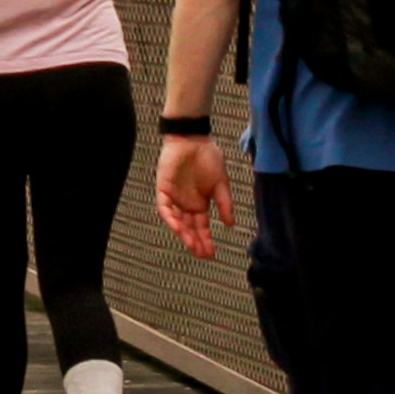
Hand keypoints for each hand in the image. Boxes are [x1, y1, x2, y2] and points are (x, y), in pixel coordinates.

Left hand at [156, 132, 234, 257]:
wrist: (194, 138)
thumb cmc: (208, 158)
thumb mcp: (221, 184)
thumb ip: (224, 204)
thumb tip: (231, 225)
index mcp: (199, 204)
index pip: (201, 227)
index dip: (206, 239)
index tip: (212, 253)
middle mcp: (186, 203)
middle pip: (189, 227)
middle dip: (195, 241)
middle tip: (203, 254)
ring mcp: (174, 196)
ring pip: (176, 220)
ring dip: (183, 233)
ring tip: (192, 245)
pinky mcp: (163, 188)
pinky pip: (164, 207)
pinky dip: (170, 218)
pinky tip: (178, 228)